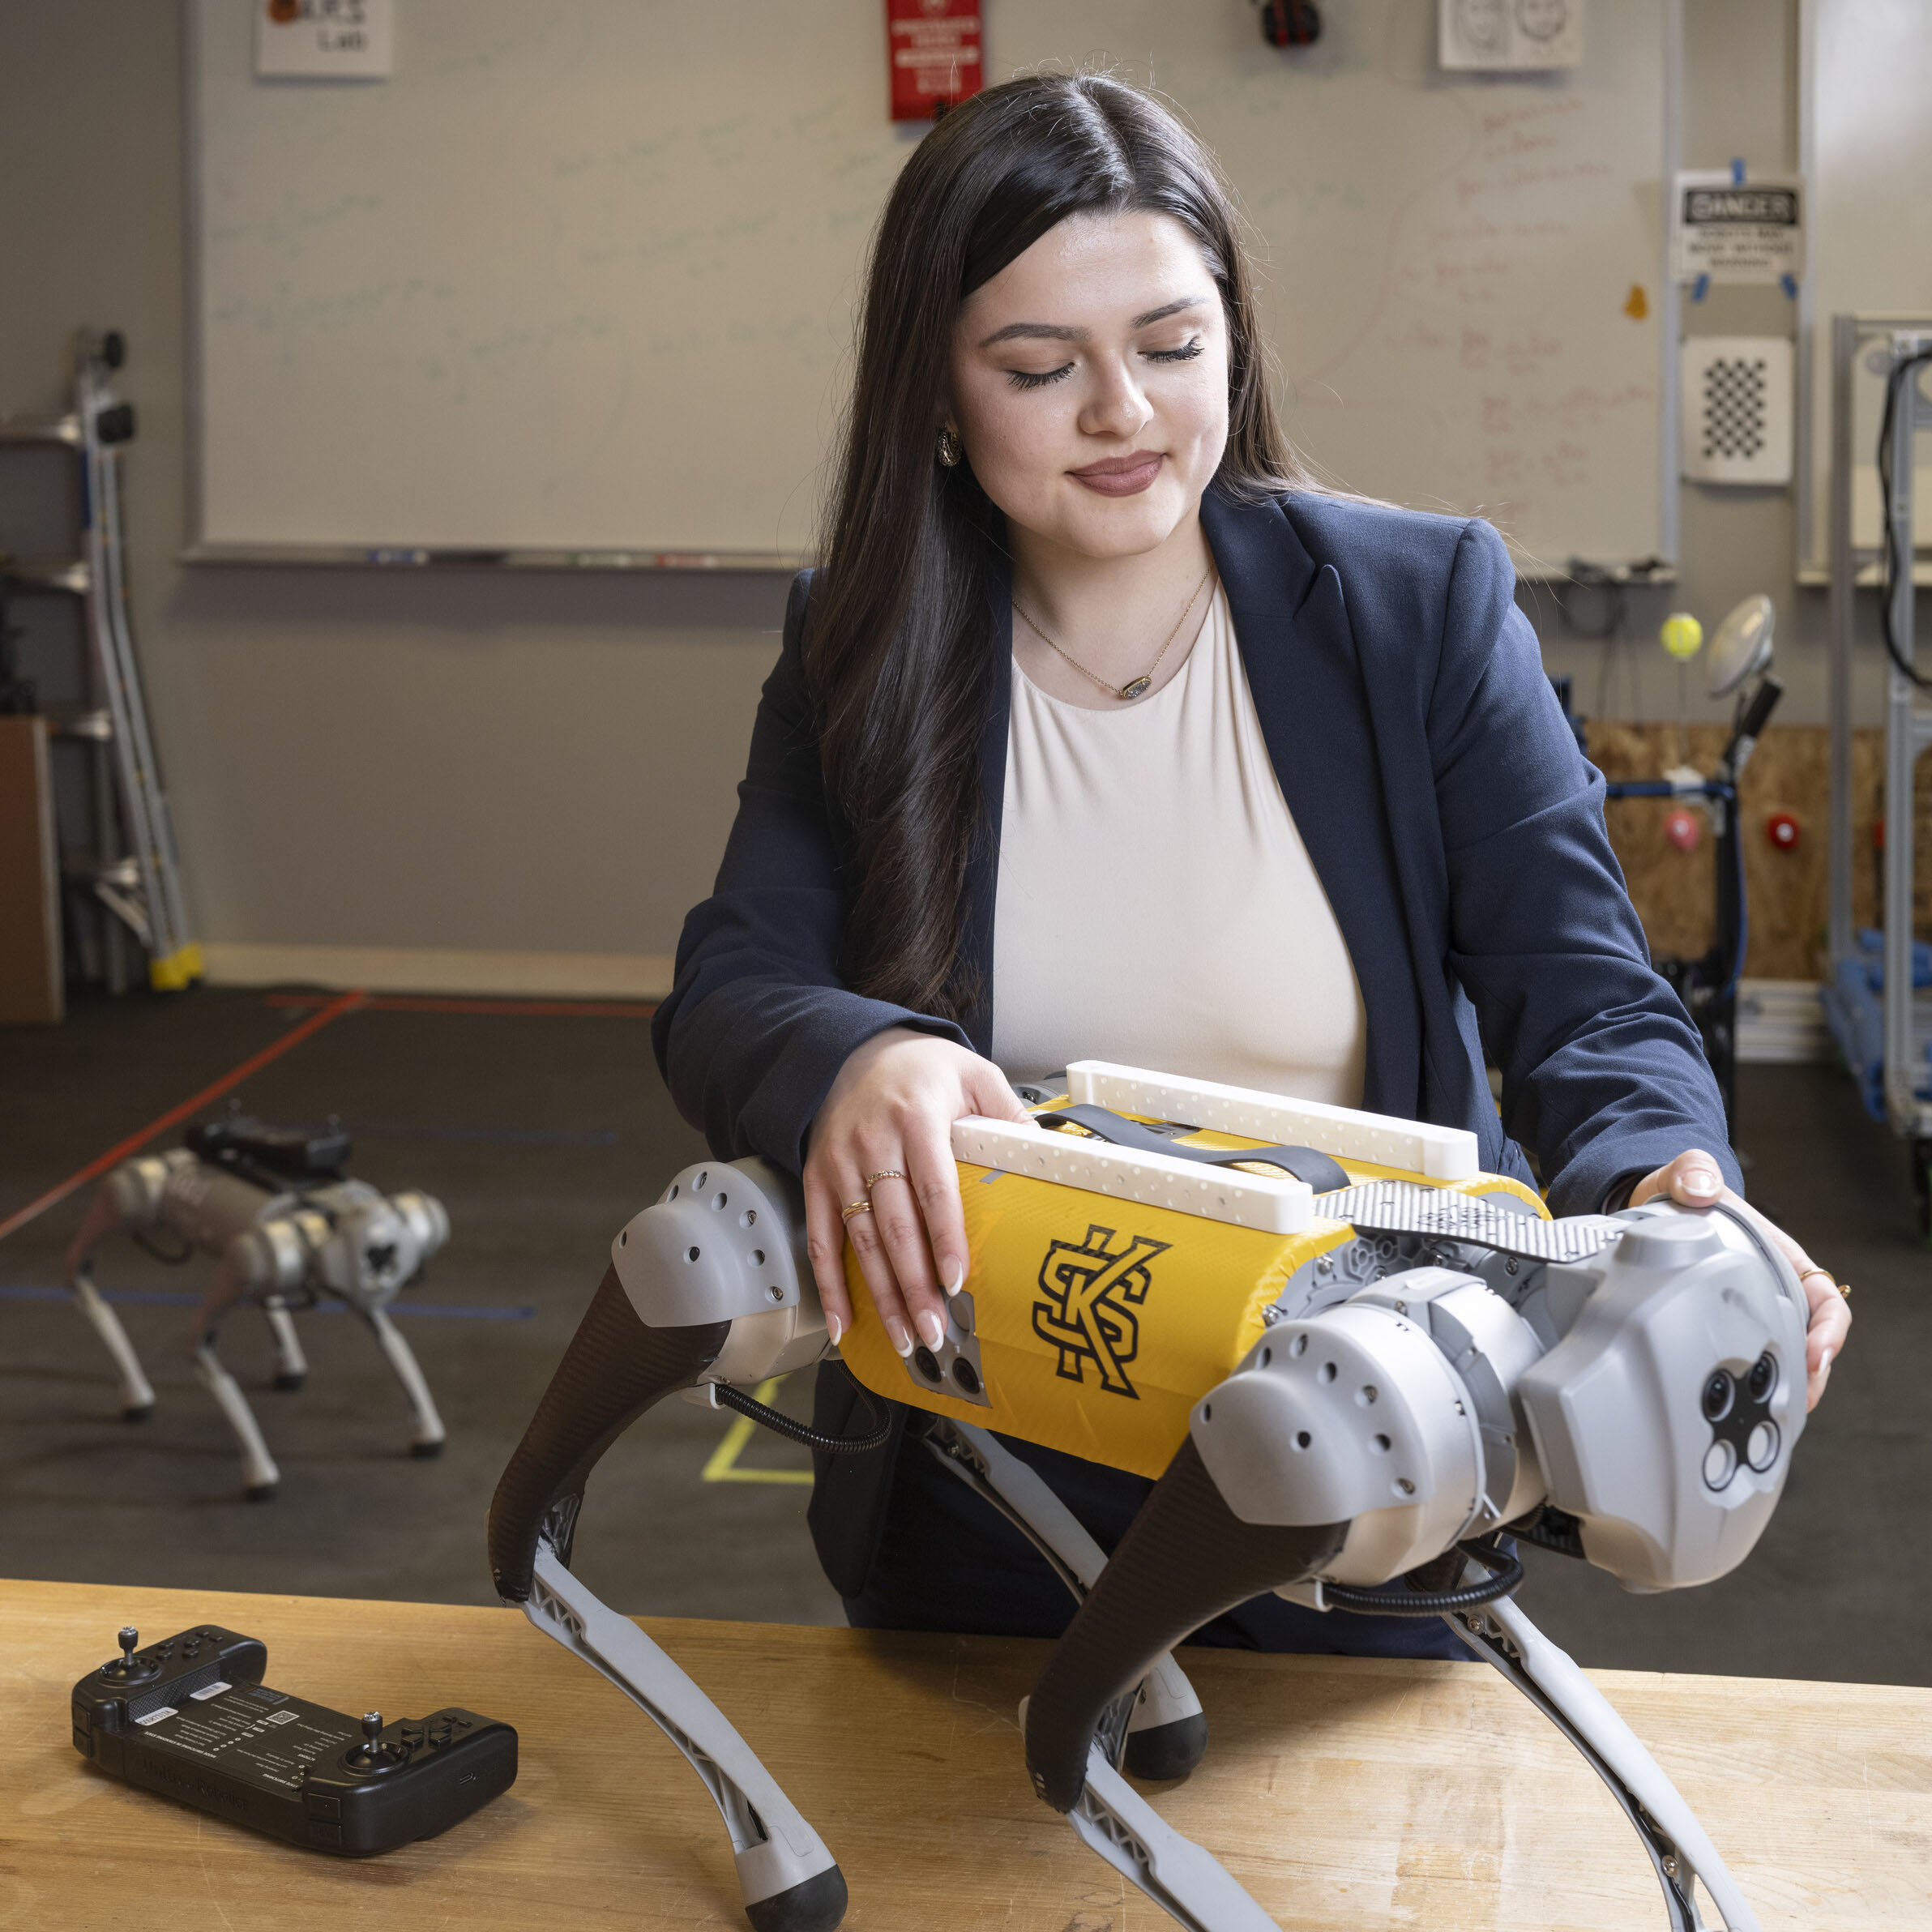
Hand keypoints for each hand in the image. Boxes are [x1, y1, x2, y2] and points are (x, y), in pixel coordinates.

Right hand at [803, 1027, 1029, 1357]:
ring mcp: (841, 1163)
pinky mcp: (817, 1178)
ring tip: (905, 1337)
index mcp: (918, 1118)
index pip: (933, 1187)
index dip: (945, 1237)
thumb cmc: (923, 1067)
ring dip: (881, 1296)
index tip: (957, 1281)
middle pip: (896, 1226)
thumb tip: (1047, 1155)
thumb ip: (1008, 1113)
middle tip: (934, 1330)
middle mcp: (873, 1143)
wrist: (854, 1048)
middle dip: (914, 1285)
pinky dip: (829, 1286)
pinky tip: (843, 1324)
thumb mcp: (974, 1073)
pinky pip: (821, 1239)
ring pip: (861, 1241)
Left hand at [1629, 1150, 1850, 1410]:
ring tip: (1771, 1412)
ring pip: (1784, 1356)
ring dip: (1784, 1384)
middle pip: (1812, 1340)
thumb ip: (1694, 1172)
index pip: (1827, 1300)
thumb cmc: (1683, 1194)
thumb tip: (1699, 1186)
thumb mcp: (1689, 1176)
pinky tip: (1736, 1403)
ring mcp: (1753, 1309)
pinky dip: (1750, 1381)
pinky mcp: (1726, 1323)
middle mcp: (1775, 1289)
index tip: (1816, 1355)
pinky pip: (1749, 1357)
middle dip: (1811, 1374)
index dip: (1830, 1331)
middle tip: (1794, 1399)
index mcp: (1783, 1258)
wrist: (1651, 1206)